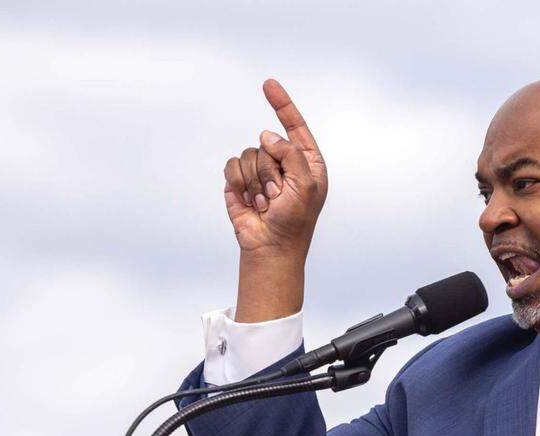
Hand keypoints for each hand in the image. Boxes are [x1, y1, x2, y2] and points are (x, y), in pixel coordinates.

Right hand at [222, 79, 327, 321]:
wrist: (270, 248)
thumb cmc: (294, 222)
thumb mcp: (305, 186)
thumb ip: (292, 154)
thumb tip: (268, 135)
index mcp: (307, 162)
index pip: (295, 127)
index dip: (282, 104)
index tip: (268, 83)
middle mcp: (283, 163)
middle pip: (267, 143)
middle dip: (271, 172)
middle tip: (278, 198)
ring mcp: (260, 171)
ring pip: (248, 154)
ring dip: (256, 182)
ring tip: (266, 203)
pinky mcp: (239, 180)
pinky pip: (232, 165)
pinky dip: (239, 184)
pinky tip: (250, 203)